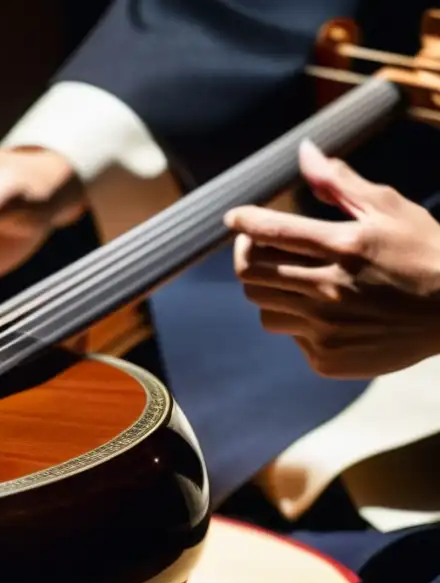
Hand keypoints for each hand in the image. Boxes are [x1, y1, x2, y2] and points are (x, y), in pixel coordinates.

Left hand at [224, 139, 439, 378]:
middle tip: (262, 246)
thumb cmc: (424, 252)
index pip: (272, 231)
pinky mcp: (326, 358)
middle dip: (249, 254)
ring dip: (272, 290)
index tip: (234, 218)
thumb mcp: (389, 209)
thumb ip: (339, 184)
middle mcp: (330, 289)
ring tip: (297, 279)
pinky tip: (326, 311)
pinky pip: (288, 335)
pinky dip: (298, 321)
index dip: (244, 222)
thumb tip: (304, 151)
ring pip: (263, 307)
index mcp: (345, 246)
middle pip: (252, 272)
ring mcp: (326, 328)